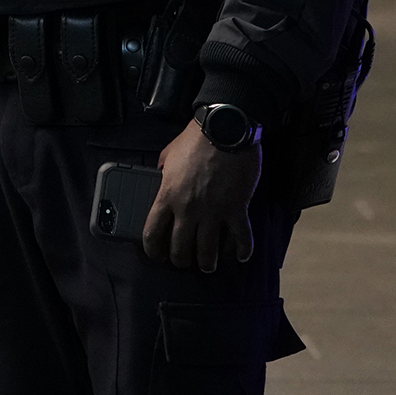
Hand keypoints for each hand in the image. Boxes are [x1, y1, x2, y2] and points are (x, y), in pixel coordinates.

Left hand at [141, 120, 260, 272]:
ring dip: (208, 263)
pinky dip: (242, 250)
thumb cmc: (195, 139)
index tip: (157, 256)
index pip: (152, 233)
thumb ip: (162, 172)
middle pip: (180, 249)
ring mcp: (213, 212)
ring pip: (208, 252)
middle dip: (182, 260)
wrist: (225, 129)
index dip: (153, 250)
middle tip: (185, 262)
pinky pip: (241, 238)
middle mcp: (188, 209)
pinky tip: (242, 256)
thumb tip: (161, 179)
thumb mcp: (168, 154)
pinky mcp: (237, 209)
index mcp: (167, 195)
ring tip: (209, 266)